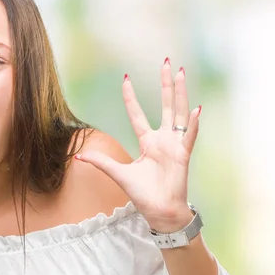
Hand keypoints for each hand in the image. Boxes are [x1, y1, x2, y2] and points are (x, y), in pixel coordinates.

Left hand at [76, 59, 200, 231]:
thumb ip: (101, 162)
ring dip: (180, 93)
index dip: (132, 98)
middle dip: (166, 84)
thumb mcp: (118, 174)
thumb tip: (78, 156)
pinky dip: (193, 124)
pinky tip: (195, 109)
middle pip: (165, 105)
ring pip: (179, 113)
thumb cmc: (143, 194)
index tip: (126, 79)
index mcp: (148, 142)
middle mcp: (162, 139)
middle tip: (168, 62)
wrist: (159, 211)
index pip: (138, 114)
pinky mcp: (183, 155)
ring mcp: (174, 145)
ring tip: (182, 73)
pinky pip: (189, 136)